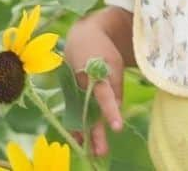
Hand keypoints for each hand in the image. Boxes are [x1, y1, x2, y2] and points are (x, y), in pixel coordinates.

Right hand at [65, 15, 125, 155]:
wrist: (82, 35)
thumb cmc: (102, 49)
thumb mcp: (115, 63)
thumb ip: (116, 88)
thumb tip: (116, 110)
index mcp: (93, 71)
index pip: (103, 95)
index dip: (110, 112)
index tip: (117, 128)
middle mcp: (80, 80)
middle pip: (88, 110)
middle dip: (94, 131)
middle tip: (101, 151)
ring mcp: (72, 85)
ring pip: (78, 112)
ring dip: (83, 131)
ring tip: (88, 149)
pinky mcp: (70, 89)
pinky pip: (74, 108)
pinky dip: (77, 122)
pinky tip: (79, 138)